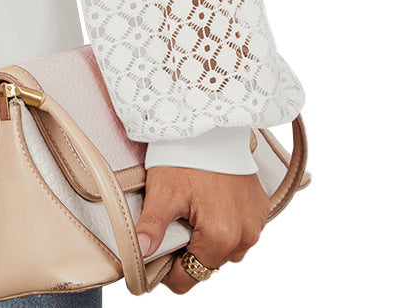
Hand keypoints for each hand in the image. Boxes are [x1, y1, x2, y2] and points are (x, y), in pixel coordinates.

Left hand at [135, 165, 269, 293]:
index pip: (191, 277)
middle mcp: (246, 236)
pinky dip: (225, 223)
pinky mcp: (261, 208)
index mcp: (221, 238)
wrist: (209, 124)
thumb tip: (140, 253)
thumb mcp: (163, 192)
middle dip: (189, 250)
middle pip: (209, 262)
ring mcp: (256, 223)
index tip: (156, 254)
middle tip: (172, 223)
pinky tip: (209, 203)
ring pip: (226, 248)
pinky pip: (241, 229)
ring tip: (190, 211)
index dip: (169, 271)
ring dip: (209, 238)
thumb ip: (152, 227)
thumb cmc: (185, 156)